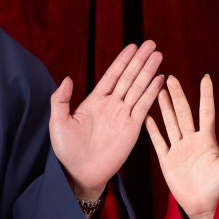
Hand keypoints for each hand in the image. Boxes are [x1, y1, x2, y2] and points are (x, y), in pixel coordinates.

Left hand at [49, 41, 163, 195]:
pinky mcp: (132, 128)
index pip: (112, 76)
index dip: (122, 61)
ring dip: (149, 72)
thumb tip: (67, 78)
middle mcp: (111, 105)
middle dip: (140, 61)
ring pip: (138, 88)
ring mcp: (123, 116)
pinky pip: (143, 107)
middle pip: (129, 78)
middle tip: (151, 44)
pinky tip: (159, 79)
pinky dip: (152, 93)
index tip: (132, 46)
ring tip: (158, 55)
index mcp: (94, 101)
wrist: (80, 173)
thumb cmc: (66, 150)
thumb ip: (61, 100)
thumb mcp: (58, 122)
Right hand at [144, 75, 218, 218]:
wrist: (203, 206)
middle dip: (178, 96)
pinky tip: (148, 117)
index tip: (205, 78)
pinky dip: (153, 130)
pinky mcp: (167, 161)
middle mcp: (192, 141)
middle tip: (171, 78)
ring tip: (159, 91)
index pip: (206, 112)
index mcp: (208, 140)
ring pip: (170, 123)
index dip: (206, 95)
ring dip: (165, 108)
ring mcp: (178, 149)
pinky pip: (158, 142)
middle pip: (184, 113)